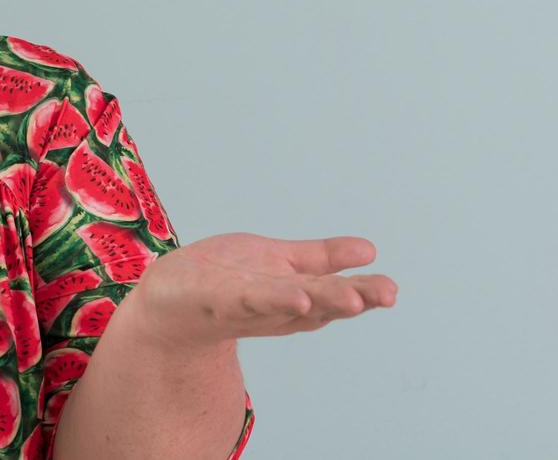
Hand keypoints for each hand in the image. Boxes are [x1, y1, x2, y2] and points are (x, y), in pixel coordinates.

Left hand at [130, 233, 397, 347]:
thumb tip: (369, 251)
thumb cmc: (224, 279)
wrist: (166, 299)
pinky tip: (296, 295)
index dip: (363, 294)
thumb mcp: (279, 263)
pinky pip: (248, 298)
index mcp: (295, 296)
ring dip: (319, 301)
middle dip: (351, 298)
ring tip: (351, 298)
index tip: (391, 290)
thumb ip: (321, 259)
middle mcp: (275, 306)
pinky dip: (273, 298)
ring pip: (288, 302)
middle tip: (387, 294)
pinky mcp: (216, 299)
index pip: (334, 295)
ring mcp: (246, 304)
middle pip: (318, 302)